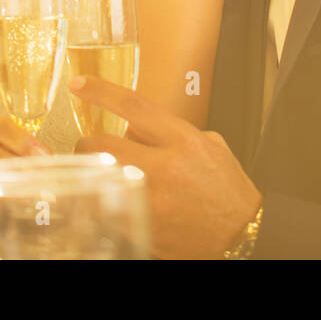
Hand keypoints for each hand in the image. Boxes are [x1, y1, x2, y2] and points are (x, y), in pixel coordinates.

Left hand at [70, 75, 261, 258]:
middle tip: (91, 149)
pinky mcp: (143, 228)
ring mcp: (152, 201)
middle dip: (89, 144)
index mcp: (184, 141)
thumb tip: (136, 129)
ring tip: (99, 177)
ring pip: (97, 178)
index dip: (100, 91)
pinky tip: (110, 204)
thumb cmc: (228, 191)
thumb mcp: (211, 147)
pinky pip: (106, 209)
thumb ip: (172, 132)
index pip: (134, 106)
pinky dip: (102, 203)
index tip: (79, 84)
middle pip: (102, 144)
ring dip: (91, 175)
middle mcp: (165, 168)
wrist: (242, 236)